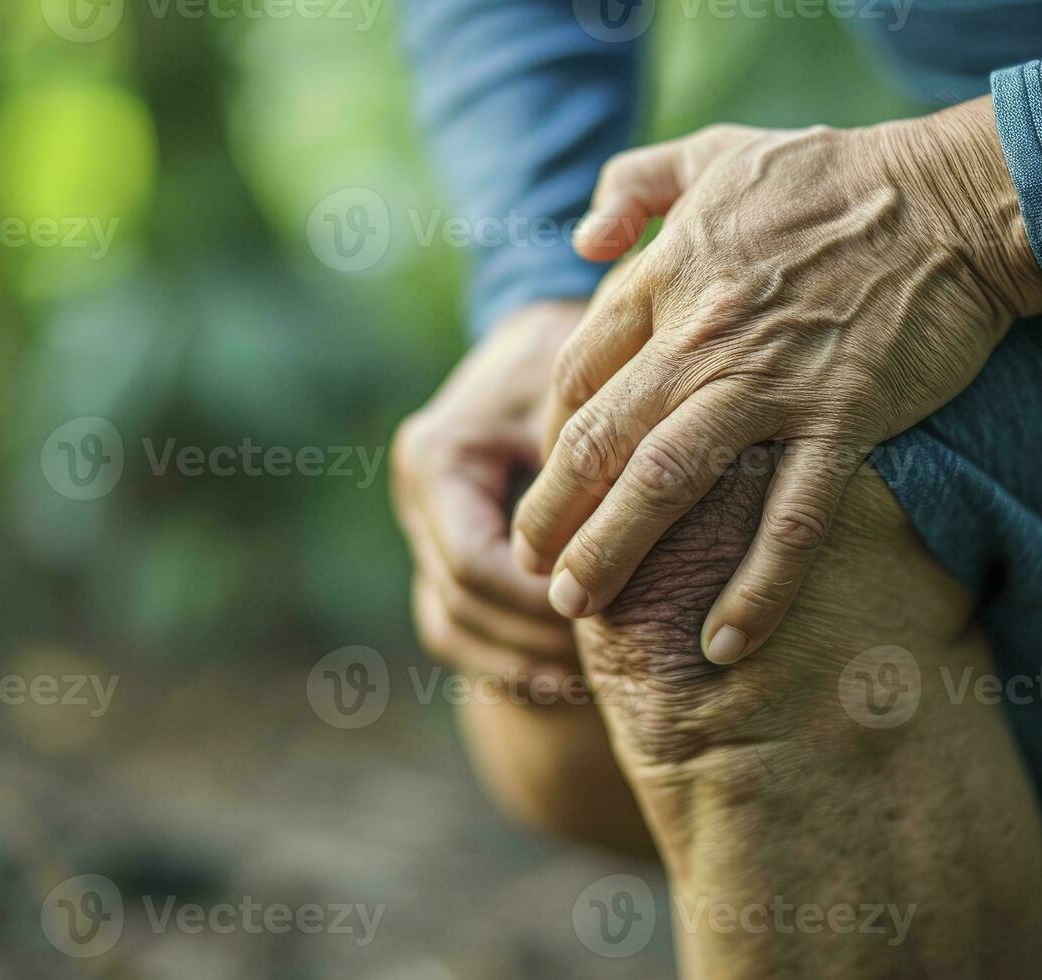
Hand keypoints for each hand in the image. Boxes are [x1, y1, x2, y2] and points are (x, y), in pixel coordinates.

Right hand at [392, 301, 586, 680]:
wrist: (556, 338)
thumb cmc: (582, 359)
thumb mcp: (589, 399)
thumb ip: (592, 468)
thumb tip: (623, 546)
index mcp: (439, 458)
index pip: (476, 563)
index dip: (537, 602)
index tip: (603, 614)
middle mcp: (418, 497)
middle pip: (460, 602)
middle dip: (533, 636)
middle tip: (608, 660)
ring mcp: (425, 527)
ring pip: (450, 624)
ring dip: (515, 659)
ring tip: (588, 682)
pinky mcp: (445, 548)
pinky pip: (459, 623)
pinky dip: (505, 657)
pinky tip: (565, 679)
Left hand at [511, 97, 1041, 663]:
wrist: (951, 195)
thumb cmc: (834, 173)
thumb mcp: (716, 150)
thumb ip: (635, 183)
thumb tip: (579, 240)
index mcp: (667, 276)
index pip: (579, 370)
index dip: (552, 433)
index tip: (548, 478)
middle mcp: (702, 336)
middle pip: (598, 437)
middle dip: (553, 509)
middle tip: (531, 567)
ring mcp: (771, 383)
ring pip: (667, 481)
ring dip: (613, 548)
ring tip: (576, 606)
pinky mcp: (843, 418)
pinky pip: (791, 518)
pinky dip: (757, 586)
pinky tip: (725, 644)